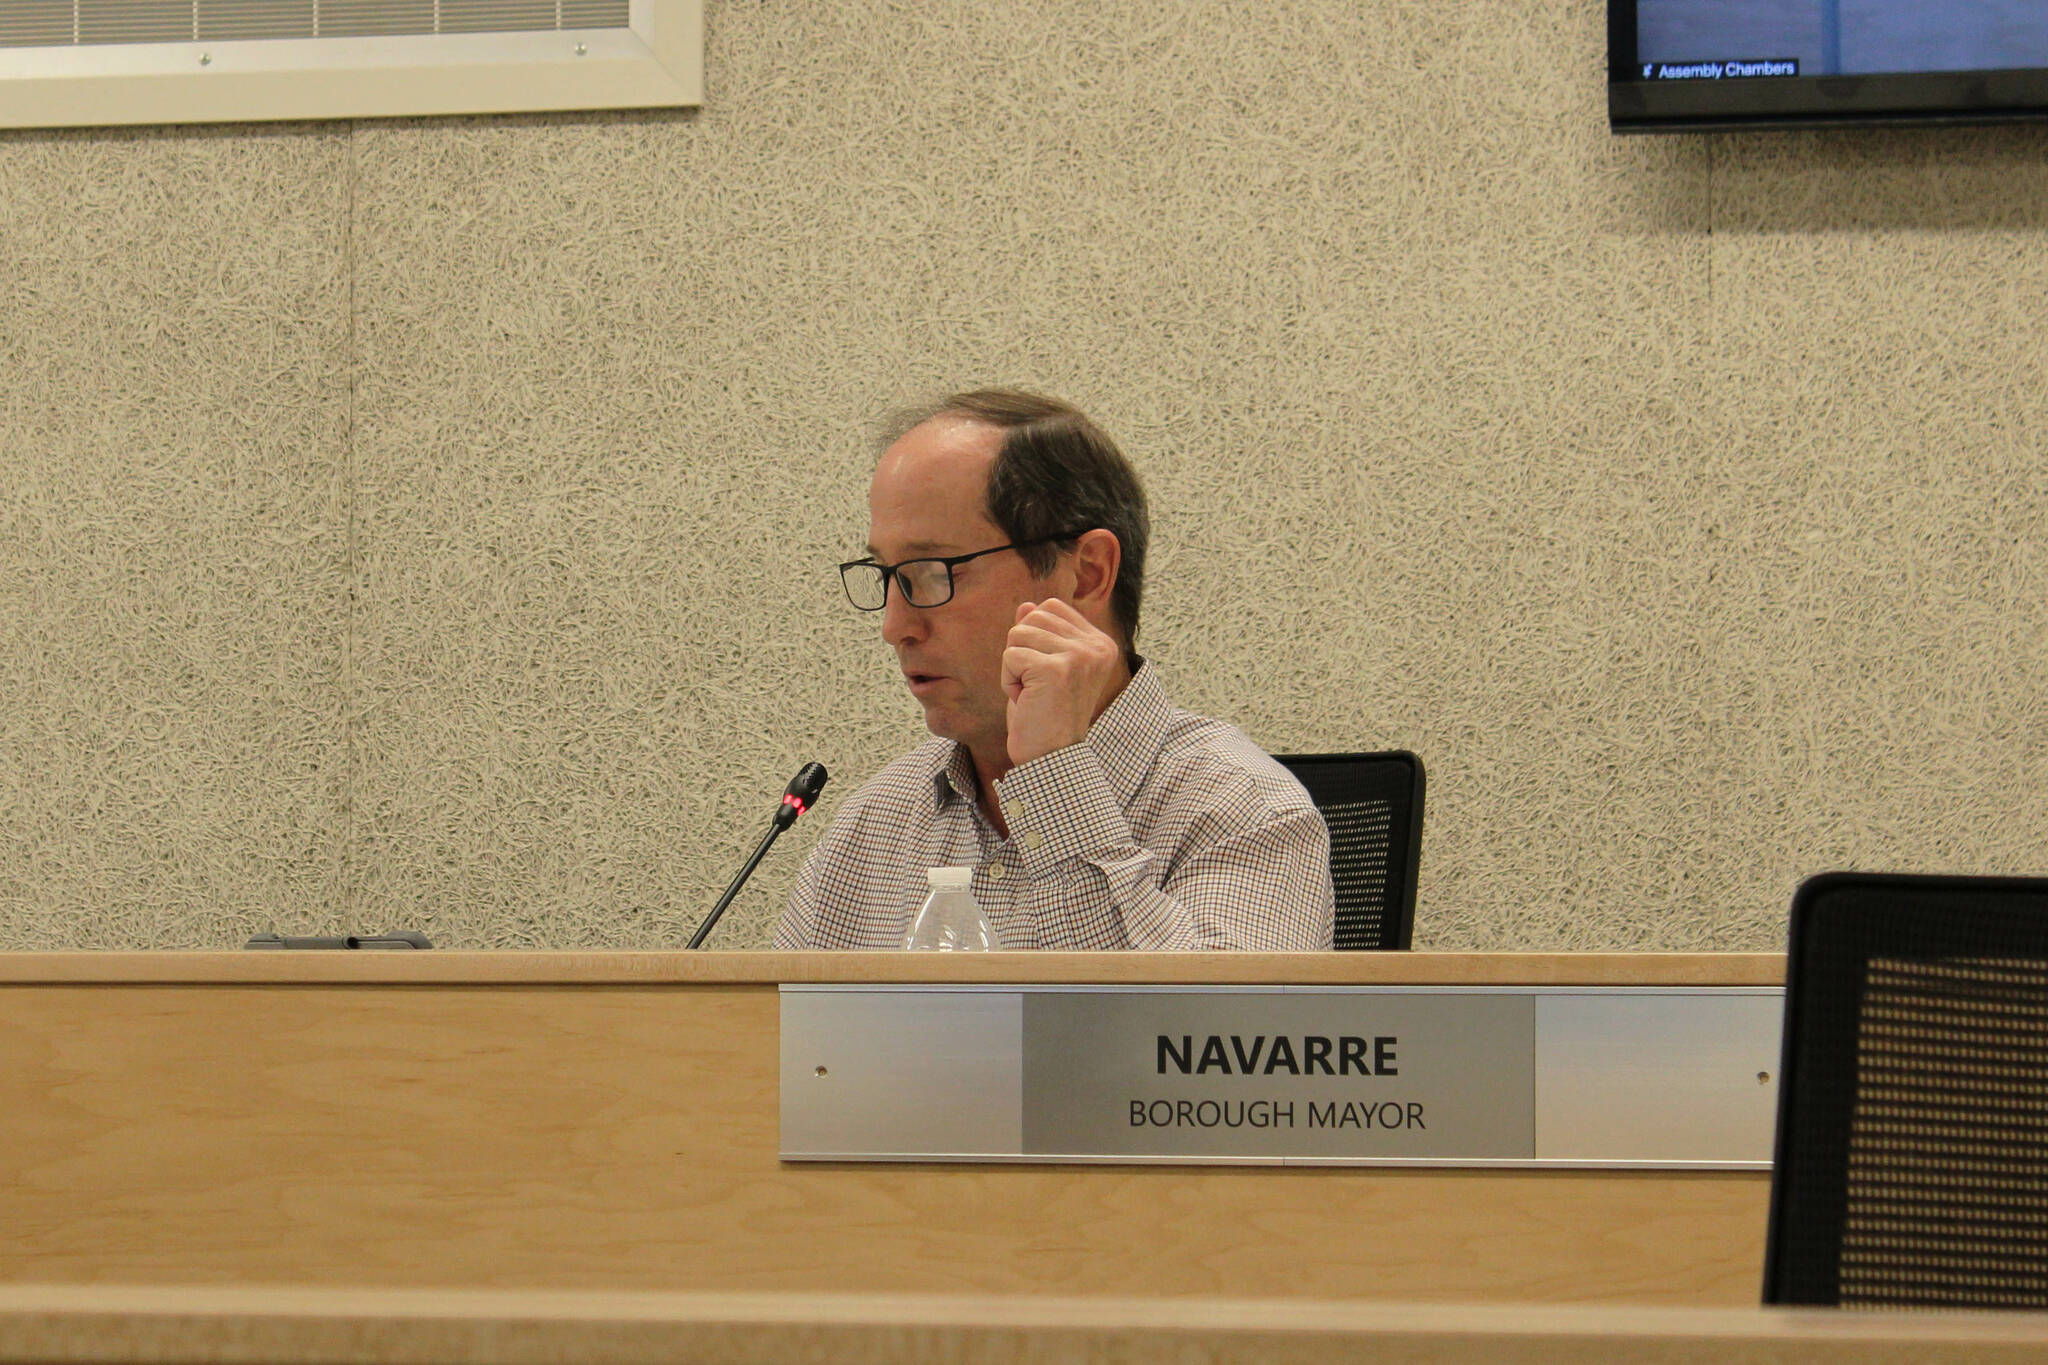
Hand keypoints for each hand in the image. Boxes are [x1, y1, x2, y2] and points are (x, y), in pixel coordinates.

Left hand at [1002, 598, 1127, 768]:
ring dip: (1014, 667)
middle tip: (1036, 685)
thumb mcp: (1044, 668)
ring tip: (1032, 693)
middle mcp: (1096, 647)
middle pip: (1033, 616)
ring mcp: (1079, 656)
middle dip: (1021, 650)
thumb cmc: (1046, 715)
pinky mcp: (1056, 669)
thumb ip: (1040, 634)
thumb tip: (1026, 605)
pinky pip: (1010, 656)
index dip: (1034, 637)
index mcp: (1101, 644)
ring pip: (1018, 633)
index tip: (1044, 672)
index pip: (1052, 607)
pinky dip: (1008, 681)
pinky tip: (1026, 700)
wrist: (1051, 757)